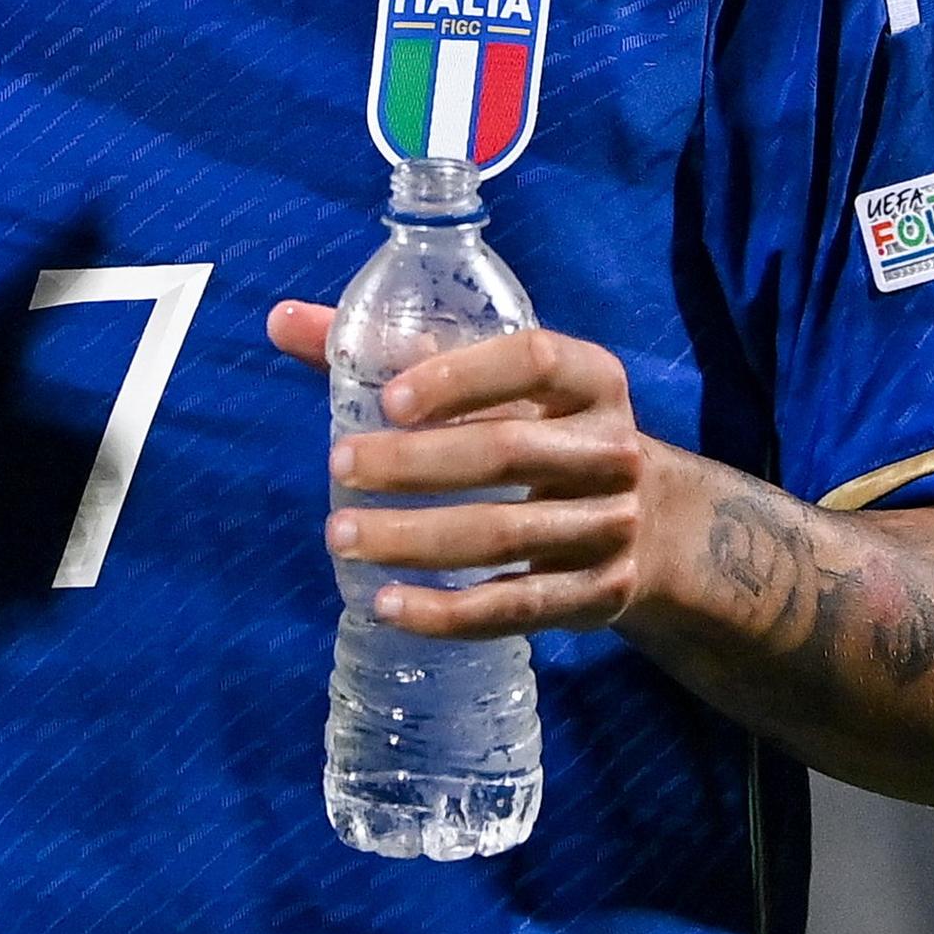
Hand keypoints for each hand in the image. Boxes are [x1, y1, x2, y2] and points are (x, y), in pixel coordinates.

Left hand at [265, 302, 692, 639]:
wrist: (651, 523)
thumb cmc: (540, 432)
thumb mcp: (497, 383)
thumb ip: (393, 351)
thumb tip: (282, 320)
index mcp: (591, 379)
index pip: (533, 360)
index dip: (459, 377)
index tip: (389, 399)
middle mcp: (611, 449)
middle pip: (505, 453)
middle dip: (414, 463)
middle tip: (338, 465)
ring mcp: (609, 526)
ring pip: (503, 536)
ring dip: (415, 539)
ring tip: (341, 535)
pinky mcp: (597, 594)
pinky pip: (515, 608)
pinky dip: (448, 613)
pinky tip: (388, 605)